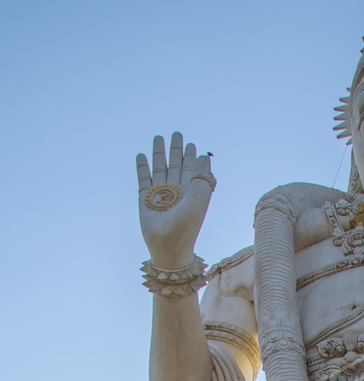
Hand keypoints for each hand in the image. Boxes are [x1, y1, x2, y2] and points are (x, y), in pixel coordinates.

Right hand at [136, 132, 214, 266]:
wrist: (169, 246)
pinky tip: (141, 155)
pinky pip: (143, 179)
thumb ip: (202, 177)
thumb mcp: (199, 200)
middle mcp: (176, 192)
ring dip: (159, 153)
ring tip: (158, 138)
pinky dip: (142, 167)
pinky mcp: (145, 199)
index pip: (191, 170)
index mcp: (190, 192)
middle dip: (176, 150)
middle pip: (176, 165)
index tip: (191, 144)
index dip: (191, 156)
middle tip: (176, 134)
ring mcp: (160, 195)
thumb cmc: (187, 225)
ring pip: (160, 169)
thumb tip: (204, 157)